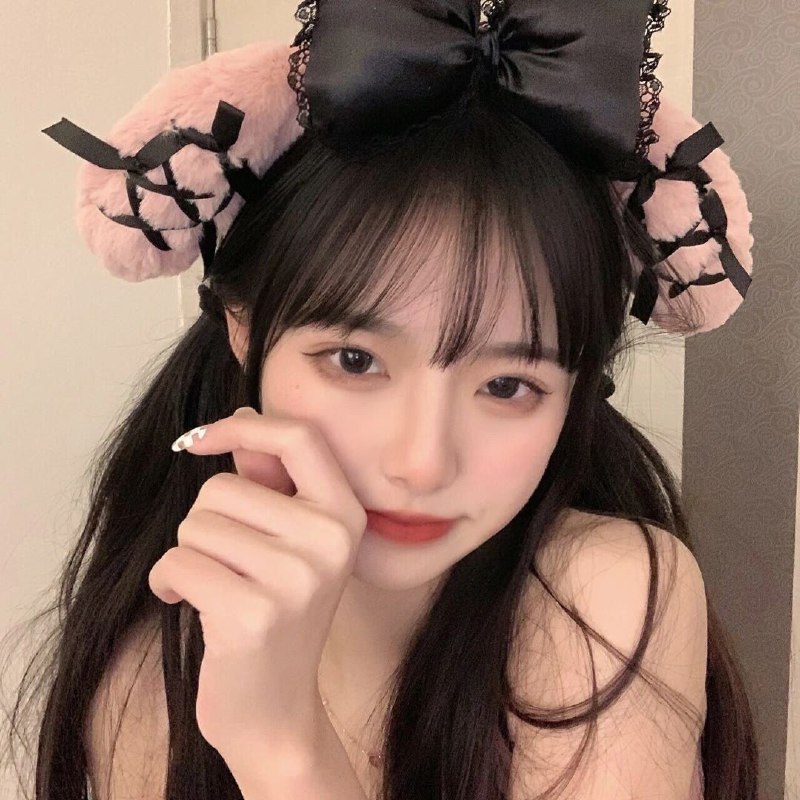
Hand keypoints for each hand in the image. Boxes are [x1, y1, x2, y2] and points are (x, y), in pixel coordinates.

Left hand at [148, 406, 367, 780]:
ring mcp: (296, 578)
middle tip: (226, 563)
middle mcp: (330, 540)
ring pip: (195, 525)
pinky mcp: (253, 613)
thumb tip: (240, 418)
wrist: (276, 709)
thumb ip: (269, 480)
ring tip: (214, 587)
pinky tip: (188, 606)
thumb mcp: (287, 542)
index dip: (242, 428)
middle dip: (204, 523)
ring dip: (187, 556)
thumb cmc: (276, 615)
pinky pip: (177, 563)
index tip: (200, 440)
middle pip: (222, 488)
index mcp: (344, 515)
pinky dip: (168, 583)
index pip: (299, 438)